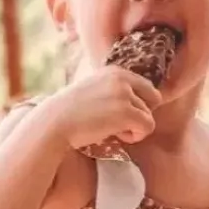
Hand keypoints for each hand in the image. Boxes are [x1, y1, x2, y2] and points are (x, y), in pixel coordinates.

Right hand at [46, 66, 160, 148]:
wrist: (55, 123)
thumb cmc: (71, 113)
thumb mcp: (94, 90)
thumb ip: (115, 90)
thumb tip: (139, 102)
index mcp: (115, 71)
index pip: (146, 86)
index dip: (139, 104)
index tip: (122, 115)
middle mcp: (122, 78)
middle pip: (153, 99)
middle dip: (141, 114)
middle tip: (121, 124)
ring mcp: (125, 94)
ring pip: (149, 116)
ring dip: (134, 127)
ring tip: (113, 130)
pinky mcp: (126, 112)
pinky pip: (147, 127)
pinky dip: (136, 136)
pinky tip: (118, 136)